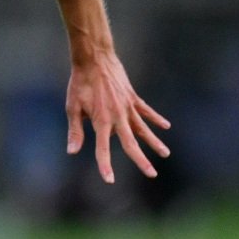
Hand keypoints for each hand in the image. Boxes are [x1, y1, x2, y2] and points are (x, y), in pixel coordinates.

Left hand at [66, 52, 171, 181]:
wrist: (94, 59)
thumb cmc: (80, 83)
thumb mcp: (73, 107)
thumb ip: (76, 130)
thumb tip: (72, 152)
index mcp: (100, 121)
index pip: (103, 148)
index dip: (105, 165)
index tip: (110, 180)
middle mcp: (117, 116)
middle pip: (131, 143)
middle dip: (141, 160)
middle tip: (152, 174)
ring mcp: (127, 106)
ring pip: (143, 128)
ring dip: (154, 141)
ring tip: (165, 154)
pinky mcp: (132, 97)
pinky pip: (146, 111)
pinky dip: (156, 119)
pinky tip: (166, 126)